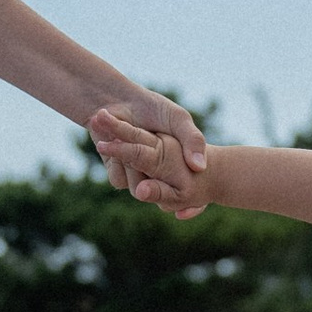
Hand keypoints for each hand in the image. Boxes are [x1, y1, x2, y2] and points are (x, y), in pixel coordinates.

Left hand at [89, 103, 209, 218]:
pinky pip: (119, 180)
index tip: (186, 212)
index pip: (190, 195)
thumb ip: (192, 140)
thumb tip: (199, 167)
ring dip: (131, 164)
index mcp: (176, 165)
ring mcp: (137, 173)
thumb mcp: (179, 119)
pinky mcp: (117, 171)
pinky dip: (117, 162)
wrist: (117, 100)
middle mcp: (157, 174)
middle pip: (161, 195)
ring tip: (127, 137)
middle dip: (155, 181)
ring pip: (136, 188)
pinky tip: (113, 142)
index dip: (194, 208)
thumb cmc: (153, 108)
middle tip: (149, 152)